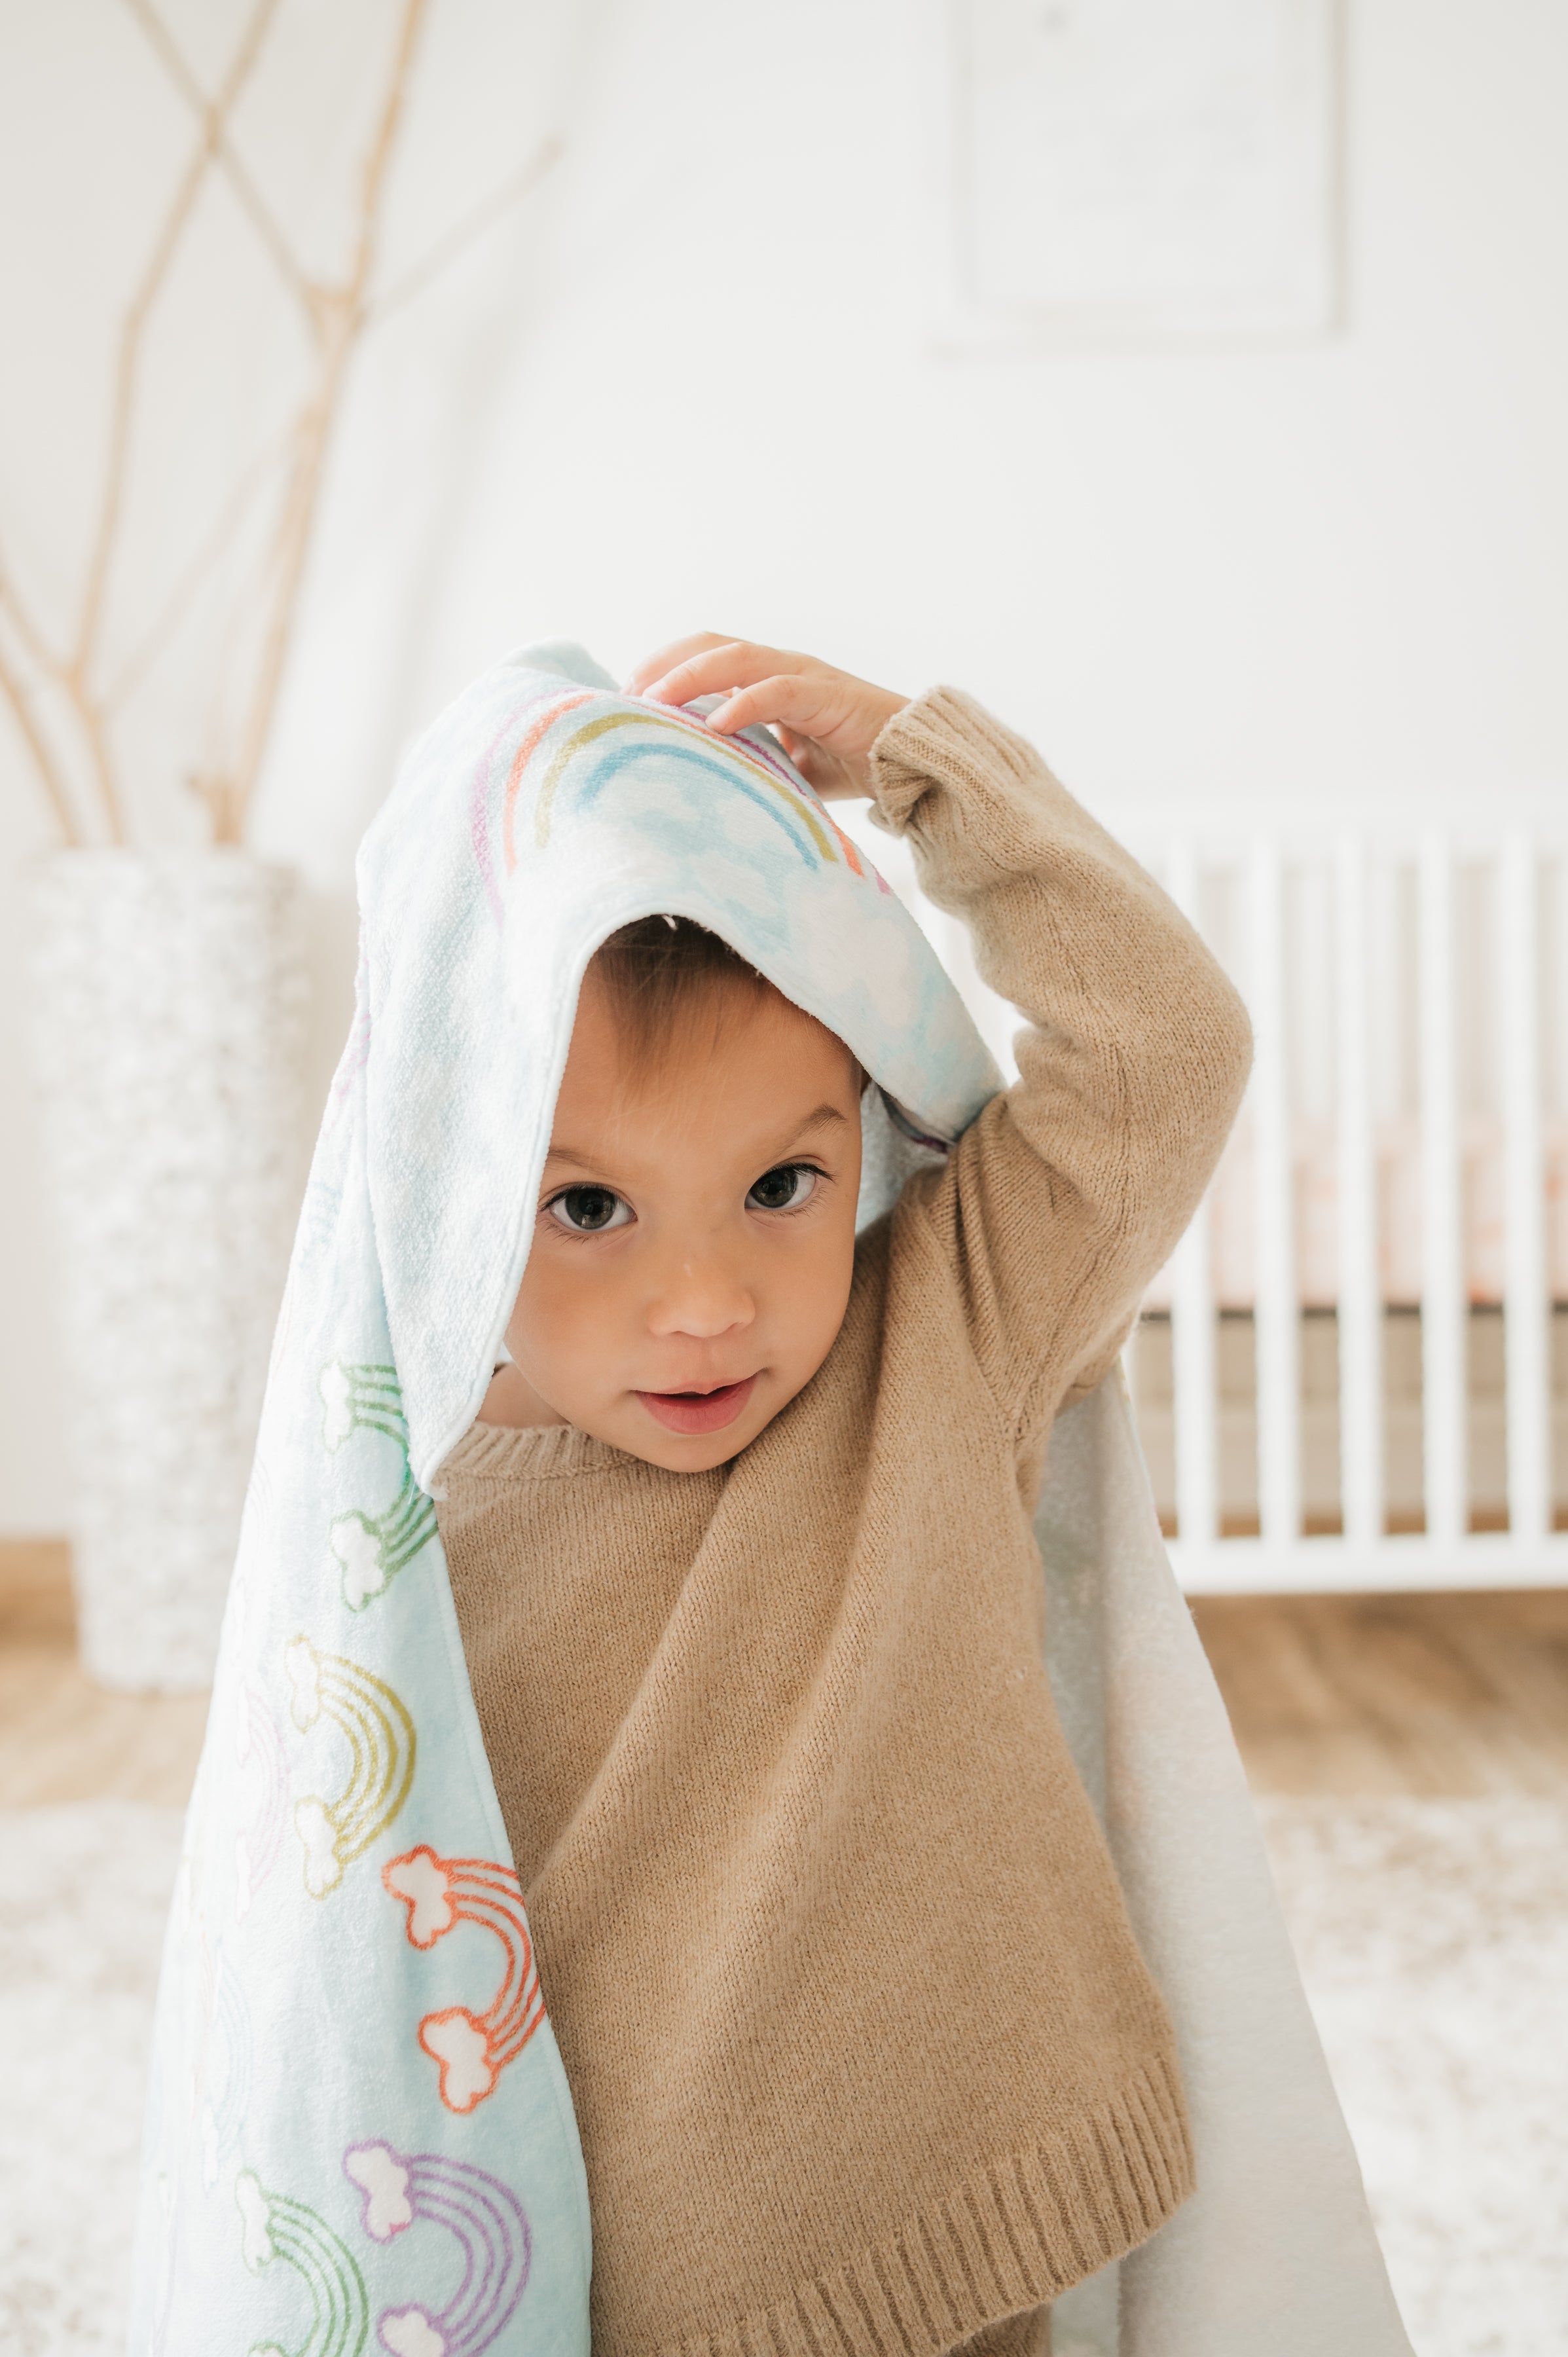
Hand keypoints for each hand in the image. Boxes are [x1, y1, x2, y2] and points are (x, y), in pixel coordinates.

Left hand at [624, 634, 906, 800]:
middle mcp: (782, 667)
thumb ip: (746, 757)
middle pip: (709, 645)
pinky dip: (743, 704)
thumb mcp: (784, 762)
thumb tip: (696, 780)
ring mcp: (804, 676)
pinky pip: (778, 692)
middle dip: (664, 665)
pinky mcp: (827, 696)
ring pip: (736, 659)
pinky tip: (716, 724)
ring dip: (691, 677)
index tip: (626, 698)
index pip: (705, 655)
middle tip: (626, 694)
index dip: (664, 668)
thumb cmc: (851, 765)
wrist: (913, 766)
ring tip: (655, 700)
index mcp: (768, 677)